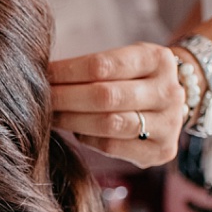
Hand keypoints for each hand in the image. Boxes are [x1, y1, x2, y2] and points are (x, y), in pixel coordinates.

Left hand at [49, 42, 184, 167]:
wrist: (172, 102)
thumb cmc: (133, 78)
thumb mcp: (123, 60)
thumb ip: (92, 67)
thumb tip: (41, 74)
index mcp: (157, 59)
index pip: (103, 65)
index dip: (67, 71)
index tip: (42, 74)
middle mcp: (168, 91)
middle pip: (105, 96)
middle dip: (65, 98)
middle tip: (39, 98)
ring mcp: (169, 123)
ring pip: (109, 124)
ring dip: (71, 120)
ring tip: (50, 115)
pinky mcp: (162, 151)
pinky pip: (113, 146)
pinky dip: (87, 139)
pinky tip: (75, 131)